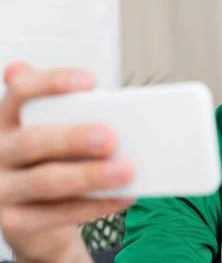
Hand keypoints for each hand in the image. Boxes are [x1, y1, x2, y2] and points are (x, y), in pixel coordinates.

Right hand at [0, 62, 134, 262]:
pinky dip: (97, 205)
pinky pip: (60, 214)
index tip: (91, 81)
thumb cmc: (52, 163)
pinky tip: (125, 196)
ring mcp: (3, 189)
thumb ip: (74, 117)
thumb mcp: (56, 136)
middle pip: (33, 140)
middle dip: (74, 138)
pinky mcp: (15, 222)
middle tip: (111, 137)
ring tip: (127, 170)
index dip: (52, 83)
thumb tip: (117, 108)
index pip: (21, 92)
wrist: (34, 218)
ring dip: (91, 175)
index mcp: (7, 121)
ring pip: (47, 181)